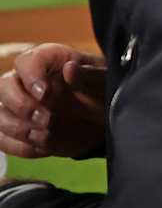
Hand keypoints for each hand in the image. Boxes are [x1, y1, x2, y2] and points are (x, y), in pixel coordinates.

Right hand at [0, 44, 107, 159]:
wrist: (106, 121)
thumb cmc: (105, 94)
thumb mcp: (105, 84)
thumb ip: (89, 76)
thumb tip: (70, 69)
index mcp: (51, 61)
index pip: (27, 61)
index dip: (31, 76)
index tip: (45, 93)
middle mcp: (28, 80)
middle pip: (4, 86)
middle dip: (22, 106)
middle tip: (47, 119)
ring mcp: (20, 105)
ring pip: (0, 114)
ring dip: (20, 128)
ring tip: (47, 134)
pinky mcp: (19, 129)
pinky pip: (4, 139)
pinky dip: (21, 147)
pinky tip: (43, 147)